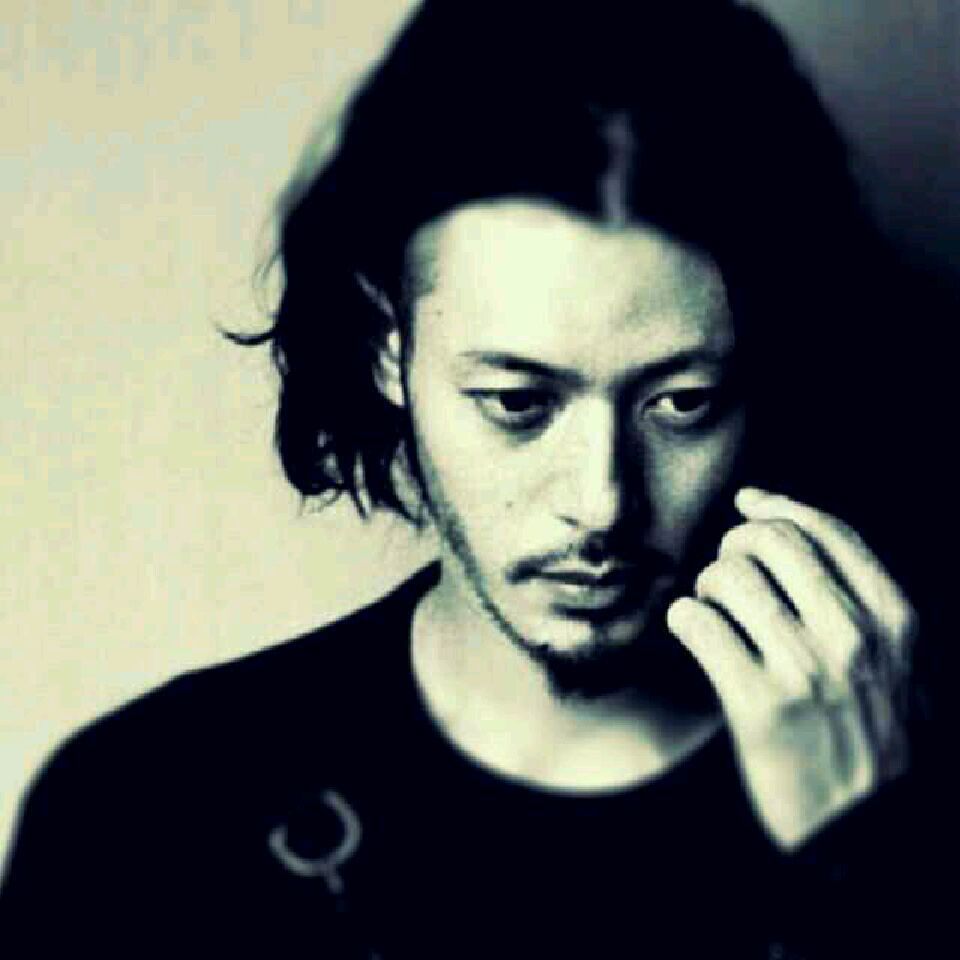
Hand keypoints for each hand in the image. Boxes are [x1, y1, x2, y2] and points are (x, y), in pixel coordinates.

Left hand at [666, 487, 915, 850]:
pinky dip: (685, 619)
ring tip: (712, 607)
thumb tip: (789, 526)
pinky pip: (698, 623)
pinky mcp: (758, 706)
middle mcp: (854, 638)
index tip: (748, 502)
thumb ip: (860, 603)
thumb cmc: (870, 736)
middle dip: (736, 544)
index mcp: (894, 621)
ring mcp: (806, 671)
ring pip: (728, 577)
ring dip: (708, 585)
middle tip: (728, 570)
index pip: (827, 532)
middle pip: (770, 542)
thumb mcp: (898, 665)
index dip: (778, 506)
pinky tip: (694, 632)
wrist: (865, 830)